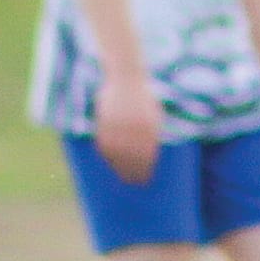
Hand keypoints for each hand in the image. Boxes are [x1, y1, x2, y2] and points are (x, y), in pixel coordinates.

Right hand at [92, 69, 163, 185]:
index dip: (145, 171)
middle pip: (132, 159)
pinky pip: (105, 144)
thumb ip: (153, 132)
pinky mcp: (105, 122)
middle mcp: (135, 129)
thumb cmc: (144, 96)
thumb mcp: (154, 113)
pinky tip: (110, 162)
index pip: (147, 156)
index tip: (143, 180)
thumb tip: (150, 154)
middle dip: (132, 173)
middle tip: (131, 183)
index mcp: (150, 127)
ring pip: (117, 155)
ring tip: (120, 176)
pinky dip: (107, 155)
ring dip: (118, 168)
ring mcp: (119, 126)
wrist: (126, 77)